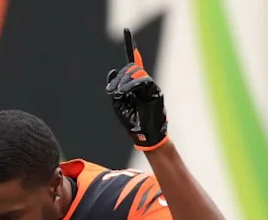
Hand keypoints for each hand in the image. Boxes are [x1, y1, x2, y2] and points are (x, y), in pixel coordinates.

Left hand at [106, 28, 167, 150]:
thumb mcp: (119, 103)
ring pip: (138, 73)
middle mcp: (144, 84)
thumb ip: (116, 88)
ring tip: (119, 91)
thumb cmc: (132, 122)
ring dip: (126, 80)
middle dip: (121, 76)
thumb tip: (111, 71)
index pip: (133, 65)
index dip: (131, 50)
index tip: (128, 34)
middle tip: (114, 89)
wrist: (145, 137)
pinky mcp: (155, 92)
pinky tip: (125, 90)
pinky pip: (145, 81)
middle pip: (133, 69)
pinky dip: (133, 84)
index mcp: (135, 86)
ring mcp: (151, 87)